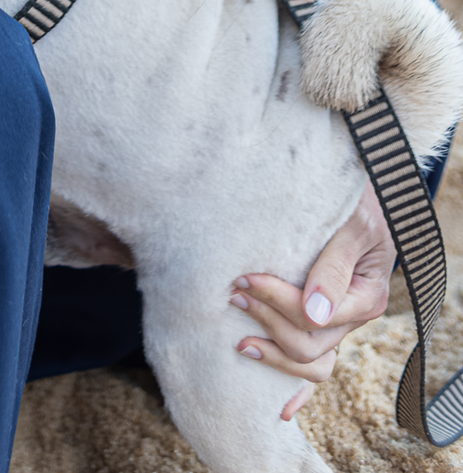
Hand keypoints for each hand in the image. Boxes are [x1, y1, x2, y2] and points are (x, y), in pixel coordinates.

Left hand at [231, 185, 394, 419]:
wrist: (367, 192)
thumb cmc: (360, 201)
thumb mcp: (354, 225)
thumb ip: (334, 266)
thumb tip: (313, 313)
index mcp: (364, 296)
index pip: (314, 316)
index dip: (276, 301)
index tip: (244, 278)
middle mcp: (352, 317)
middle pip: (308, 344)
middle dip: (266, 320)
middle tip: (233, 293)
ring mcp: (338, 324)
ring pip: (309, 362)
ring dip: (272, 353)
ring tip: (237, 337)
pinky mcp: (324, 322)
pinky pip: (314, 366)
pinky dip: (296, 388)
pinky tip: (278, 407)